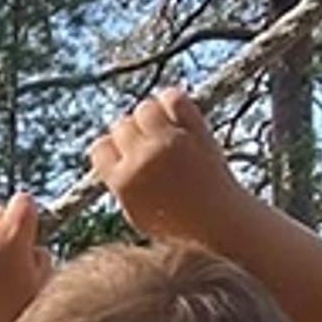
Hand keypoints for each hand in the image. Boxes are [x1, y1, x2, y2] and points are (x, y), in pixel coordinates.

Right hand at [88, 84, 249, 247]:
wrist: (221, 221)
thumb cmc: (178, 223)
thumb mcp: (137, 214)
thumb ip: (120, 184)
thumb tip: (110, 152)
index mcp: (124, 182)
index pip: (100, 148)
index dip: (113, 150)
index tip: (127, 156)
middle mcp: (143, 159)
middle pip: (121, 126)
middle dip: (133, 134)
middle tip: (150, 146)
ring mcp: (169, 143)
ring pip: (144, 108)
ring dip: (152, 116)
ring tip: (163, 130)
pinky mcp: (194, 131)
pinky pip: (173, 98)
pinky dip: (172, 102)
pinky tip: (176, 115)